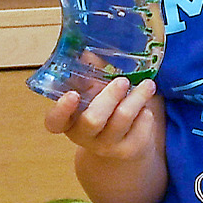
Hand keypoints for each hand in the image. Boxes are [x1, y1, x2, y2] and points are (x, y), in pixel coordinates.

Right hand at [44, 76, 162, 162]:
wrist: (122, 145)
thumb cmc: (104, 111)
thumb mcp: (92, 94)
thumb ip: (89, 75)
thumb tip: (87, 52)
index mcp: (68, 121)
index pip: (55, 122)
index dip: (61, 109)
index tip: (72, 94)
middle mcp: (84, 136)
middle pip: (93, 119)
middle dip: (110, 96)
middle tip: (122, 80)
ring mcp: (107, 146)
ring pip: (122, 118)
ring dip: (137, 97)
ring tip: (148, 84)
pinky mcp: (129, 151)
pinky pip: (141, 126)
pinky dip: (146, 112)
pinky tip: (144, 107)